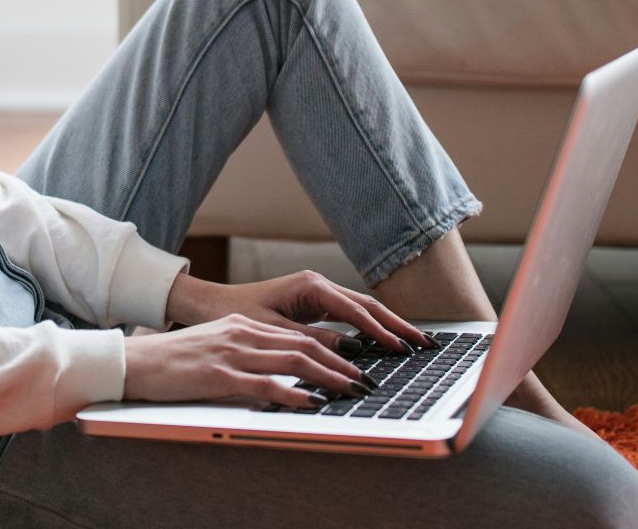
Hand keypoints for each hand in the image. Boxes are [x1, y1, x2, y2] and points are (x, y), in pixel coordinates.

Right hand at [122, 313, 375, 405]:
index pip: (297, 335)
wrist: (134, 362)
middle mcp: (241, 333)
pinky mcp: (218, 376)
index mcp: (242, 325)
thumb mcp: (214, 347)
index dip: (331, 350)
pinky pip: (264, 384)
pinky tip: (312, 402)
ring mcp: (231, 353)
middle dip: (340, 363)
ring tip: (351, 390)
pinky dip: (293, 393)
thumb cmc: (171, 361)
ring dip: (328, 377)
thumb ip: (245, 354)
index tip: (354, 365)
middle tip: (366, 380)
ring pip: (292, 361)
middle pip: (303, 345)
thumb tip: (278, 372)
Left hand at [166, 269, 435, 353]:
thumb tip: (351, 353)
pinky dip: (370, 328)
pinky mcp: (315, 303)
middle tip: (424, 344)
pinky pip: (350, 316)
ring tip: (415, 344)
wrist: (213, 305)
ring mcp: (319, 293)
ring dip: (388, 326)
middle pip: (368, 305)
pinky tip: (386, 342)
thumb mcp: (274, 332)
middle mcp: (318, 285)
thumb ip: (312, 341)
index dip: (380, 331)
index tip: (401, 348)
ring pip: (362, 309)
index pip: (355, 311)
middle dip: (397, 325)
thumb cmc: (236, 315)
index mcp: (310, 286)